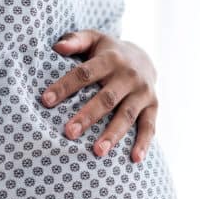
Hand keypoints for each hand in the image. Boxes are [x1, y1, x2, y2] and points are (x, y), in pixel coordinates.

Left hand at [41, 30, 157, 162]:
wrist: (144, 58)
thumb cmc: (108, 52)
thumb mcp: (93, 39)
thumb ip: (75, 40)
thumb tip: (57, 46)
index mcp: (111, 59)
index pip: (84, 73)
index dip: (65, 86)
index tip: (46, 101)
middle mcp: (129, 76)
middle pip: (106, 98)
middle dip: (88, 116)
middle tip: (69, 133)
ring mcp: (143, 92)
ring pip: (127, 115)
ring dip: (113, 134)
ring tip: (97, 152)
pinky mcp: (154, 106)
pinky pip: (149, 127)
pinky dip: (143, 143)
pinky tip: (135, 159)